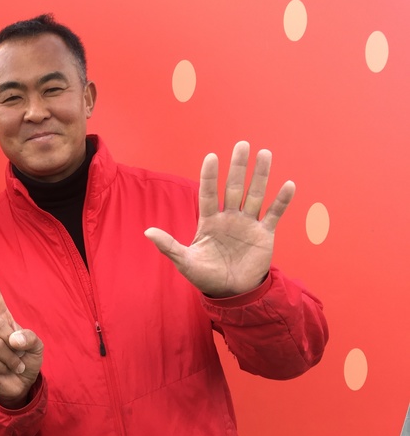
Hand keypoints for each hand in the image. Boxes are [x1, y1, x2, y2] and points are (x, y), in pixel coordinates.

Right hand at [0, 266, 42, 408]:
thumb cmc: (27, 360)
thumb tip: (12, 340)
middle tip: (18, 353)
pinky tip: (3, 371)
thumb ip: (29, 337)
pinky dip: (2, 367)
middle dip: (13, 341)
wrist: (22, 383)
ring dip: (11, 359)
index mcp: (2, 320)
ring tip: (14, 365)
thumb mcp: (36, 346)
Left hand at [144, 141, 292, 297]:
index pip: (208, 193)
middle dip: (238, 167)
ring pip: (255, 194)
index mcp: (209, 221)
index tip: (211, 157)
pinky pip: (274, 214)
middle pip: (234, 187)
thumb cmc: (204, 275)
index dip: (210, 176)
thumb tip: (147, 232)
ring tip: (264, 153)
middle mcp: (229, 217)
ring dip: (260, 175)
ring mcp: (247, 224)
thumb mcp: (185, 261)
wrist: (230, 292)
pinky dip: (282, 201)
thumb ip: (168, 245)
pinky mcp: (264, 234)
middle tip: (242, 144)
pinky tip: (288, 184)